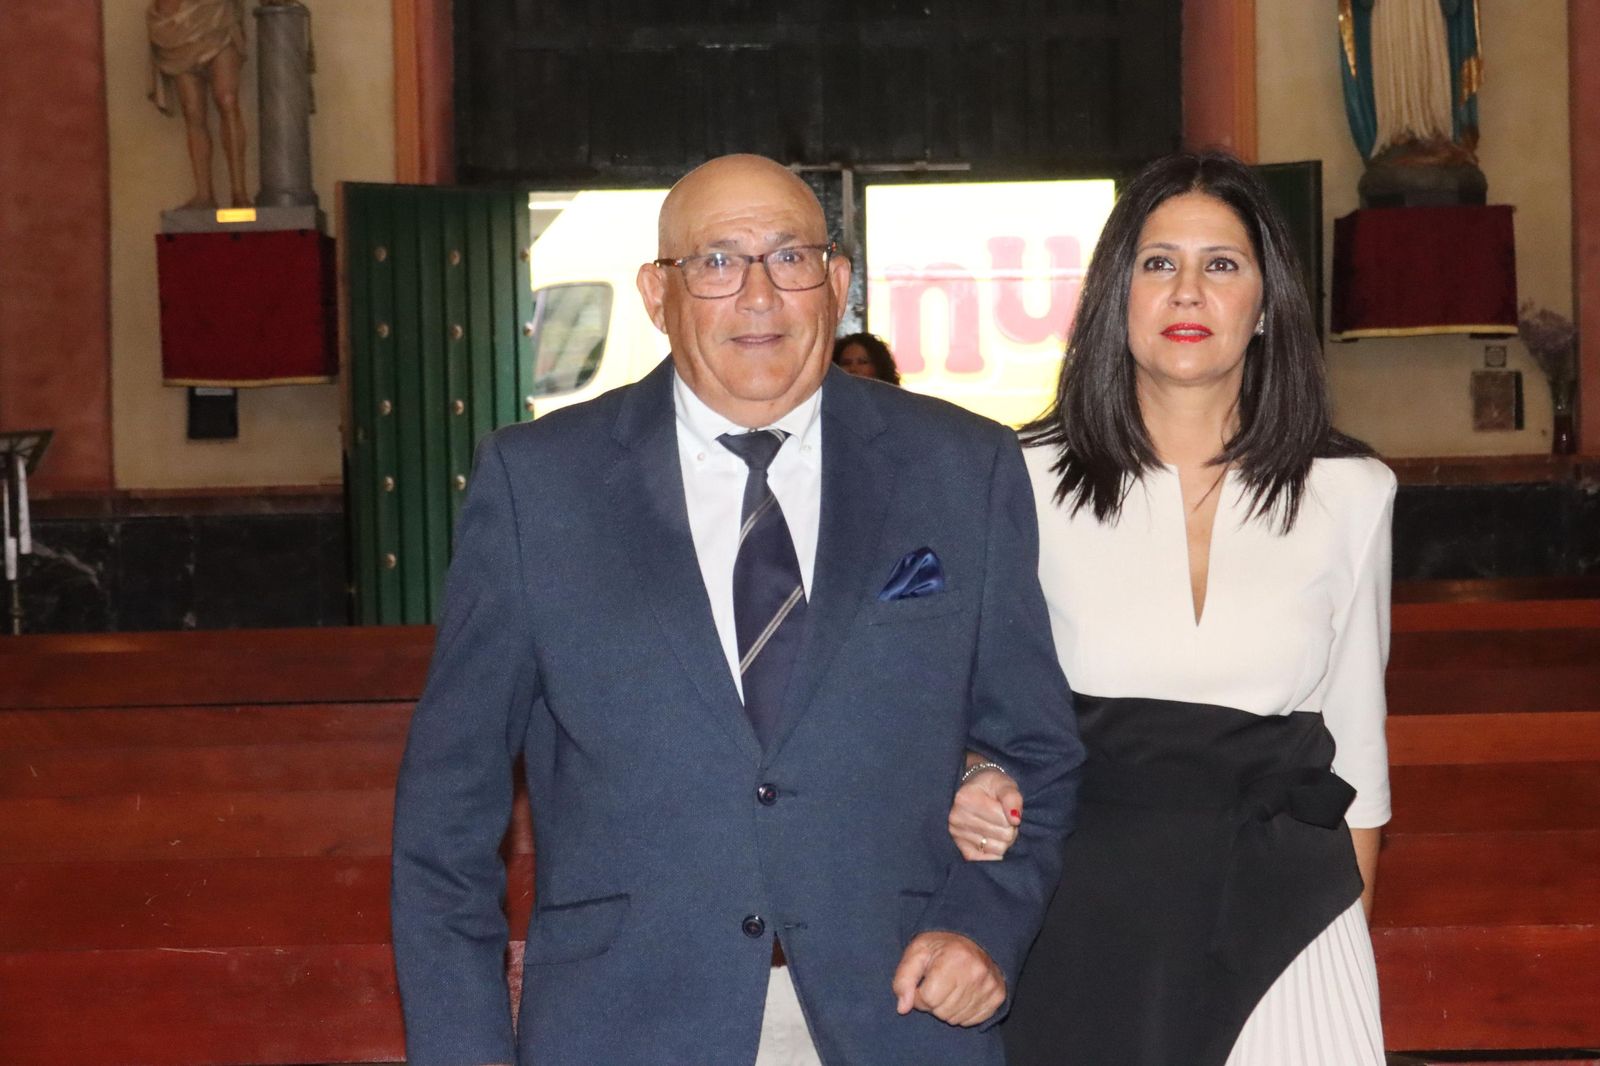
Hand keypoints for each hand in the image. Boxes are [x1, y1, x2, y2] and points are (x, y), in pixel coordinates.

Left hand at [891, 931, 1005, 1025]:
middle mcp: (976, 973)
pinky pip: (972, 1020)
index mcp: (954, 959)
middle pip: (941, 1011)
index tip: (923, 983)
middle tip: (937, 985)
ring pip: (956, 1019)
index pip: (927, 998)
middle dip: (933, 1002)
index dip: (919, 994)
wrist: (974, 939)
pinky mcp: (998, 996)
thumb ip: (904, 979)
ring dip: (947, 1009)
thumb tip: (903, 1008)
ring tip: (950, 988)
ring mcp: (989, 986)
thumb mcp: (916, 953)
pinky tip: (962, 995)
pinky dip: (963, 1013)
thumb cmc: (941, 946)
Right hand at [948, 768, 1021, 860]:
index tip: (1005, 807)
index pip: (1005, 821)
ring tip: (996, 827)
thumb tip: (1015, 820)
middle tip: (1003, 818)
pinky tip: (990, 838)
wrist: (973, 788)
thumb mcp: (1004, 784)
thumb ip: (1012, 798)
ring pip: (997, 849)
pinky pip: (985, 859)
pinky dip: (993, 852)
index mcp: (966, 799)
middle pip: (1004, 837)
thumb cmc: (991, 785)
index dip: (1012, 815)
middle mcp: (956, 818)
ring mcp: (956, 834)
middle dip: (1009, 828)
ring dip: (1003, 840)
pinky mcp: (959, 848)